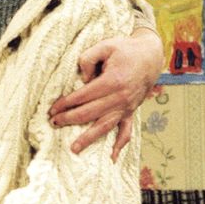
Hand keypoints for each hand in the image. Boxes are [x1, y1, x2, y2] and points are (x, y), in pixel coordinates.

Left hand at [49, 28, 162, 160]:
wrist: (151, 56)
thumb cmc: (126, 50)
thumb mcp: (105, 46)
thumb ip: (87, 59)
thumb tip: (81, 79)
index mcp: (113, 81)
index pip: (83, 96)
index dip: (66, 103)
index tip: (52, 109)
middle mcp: (120, 98)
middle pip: (90, 113)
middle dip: (70, 119)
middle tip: (53, 123)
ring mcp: (127, 107)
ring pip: (105, 126)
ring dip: (89, 138)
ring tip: (74, 149)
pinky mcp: (131, 111)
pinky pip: (127, 131)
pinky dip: (120, 144)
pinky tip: (111, 157)